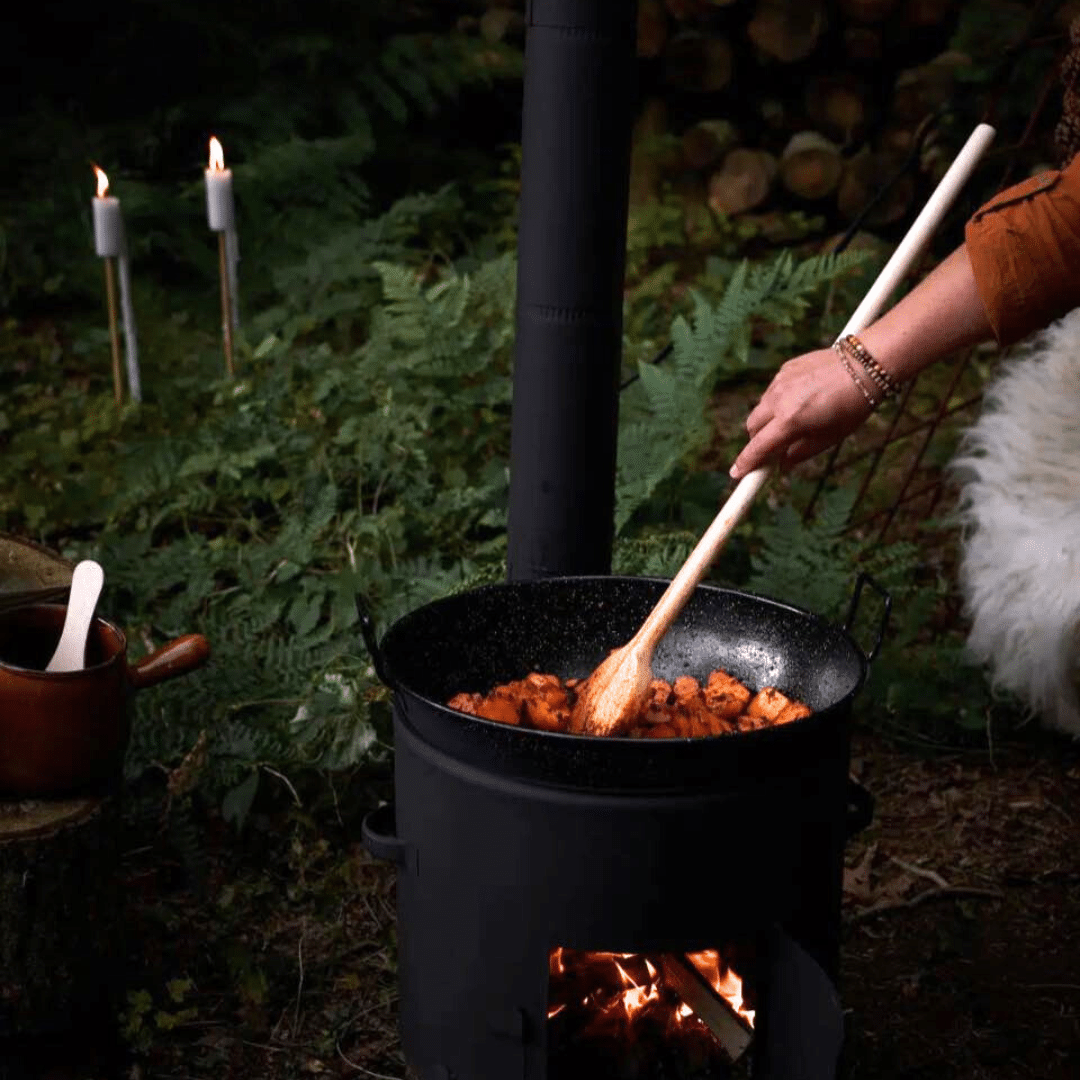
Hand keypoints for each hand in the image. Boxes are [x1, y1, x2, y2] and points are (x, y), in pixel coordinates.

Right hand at [728, 347, 874, 479]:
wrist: (866, 365)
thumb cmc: (852, 406)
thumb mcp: (830, 437)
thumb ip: (801, 453)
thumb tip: (781, 464)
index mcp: (790, 420)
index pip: (758, 446)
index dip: (746, 462)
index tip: (737, 473)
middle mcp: (779, 399)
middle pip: (752, 426)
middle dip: (757, 440)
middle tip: (773, 448)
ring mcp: (780, 382)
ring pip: (761, 408)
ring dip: (768, 420)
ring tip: (794, 420)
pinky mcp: (785, 368)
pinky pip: (772, 391)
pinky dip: (778, 402)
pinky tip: (801, 400)